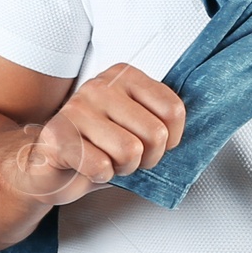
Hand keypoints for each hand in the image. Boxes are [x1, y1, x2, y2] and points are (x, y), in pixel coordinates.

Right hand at [4, 64, 185, 207]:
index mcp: (124, 75)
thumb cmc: (98, 147)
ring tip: (104, 160)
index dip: (170, 141)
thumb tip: (205, 129)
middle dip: (146, 159)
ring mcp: (76, 109)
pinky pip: (101, 166)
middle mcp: (100, 86)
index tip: (152, 145)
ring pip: (130, 152)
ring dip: (121, 168)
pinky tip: (85, 167)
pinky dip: (99, 176)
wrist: (46, 167)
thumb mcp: (136, 126)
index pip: (174, 110)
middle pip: (155, 134)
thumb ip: (162, 120)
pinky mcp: (58, 136)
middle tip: (124, 157)